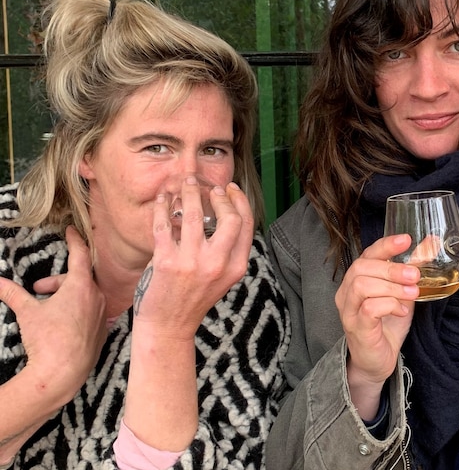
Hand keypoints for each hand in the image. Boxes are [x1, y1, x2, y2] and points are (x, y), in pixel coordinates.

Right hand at [0, 226, 106, 406]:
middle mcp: (98, 297)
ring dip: (67, 296)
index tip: (71, 231)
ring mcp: (103, 313)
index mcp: (82, 286)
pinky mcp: (103, 329)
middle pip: (79, 278)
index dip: (75, 240)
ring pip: (86, 295)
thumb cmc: (47, 339)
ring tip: (48, 308)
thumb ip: (12, 294)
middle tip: (38, 290)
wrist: (63, 373)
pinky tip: (62, 324)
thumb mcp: (27, 312)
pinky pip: (92, 311)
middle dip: (57, 281)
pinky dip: (77, 310)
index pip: (81, 254)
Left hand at [131, 177, 253, 339]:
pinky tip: (162, 199)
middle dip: (220, 196)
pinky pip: (165, 225)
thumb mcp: (222, 278)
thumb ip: (228, 251)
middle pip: (229, 218)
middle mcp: (218, 264)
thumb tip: (224, 213)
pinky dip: (162, 207)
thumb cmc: (194, 299)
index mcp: (236, 267)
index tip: (230, 189)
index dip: (240, 201)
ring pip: (196, 215)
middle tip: (209, 187)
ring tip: (185, 183)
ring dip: (190, 193)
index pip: (246, 224)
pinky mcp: (167, 262)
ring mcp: (193, 263)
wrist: (169, 326)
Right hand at [335, 234, 419, 417]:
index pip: (367, 253)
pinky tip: (401, 311)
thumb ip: (412, 271)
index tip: (406, 240)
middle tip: (415, 276)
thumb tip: (431, 245)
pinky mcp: (355, 327)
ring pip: (362, 285)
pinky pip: (368, 308)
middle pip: (362, 267)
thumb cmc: (387, 325)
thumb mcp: (403, 293)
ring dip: (392, 287)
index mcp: (357, 279)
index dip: (386, 245)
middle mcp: (347, 292)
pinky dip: (389, 305)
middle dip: (392, 268)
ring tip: (412, 294)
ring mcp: (348, 310)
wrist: (376, 361)